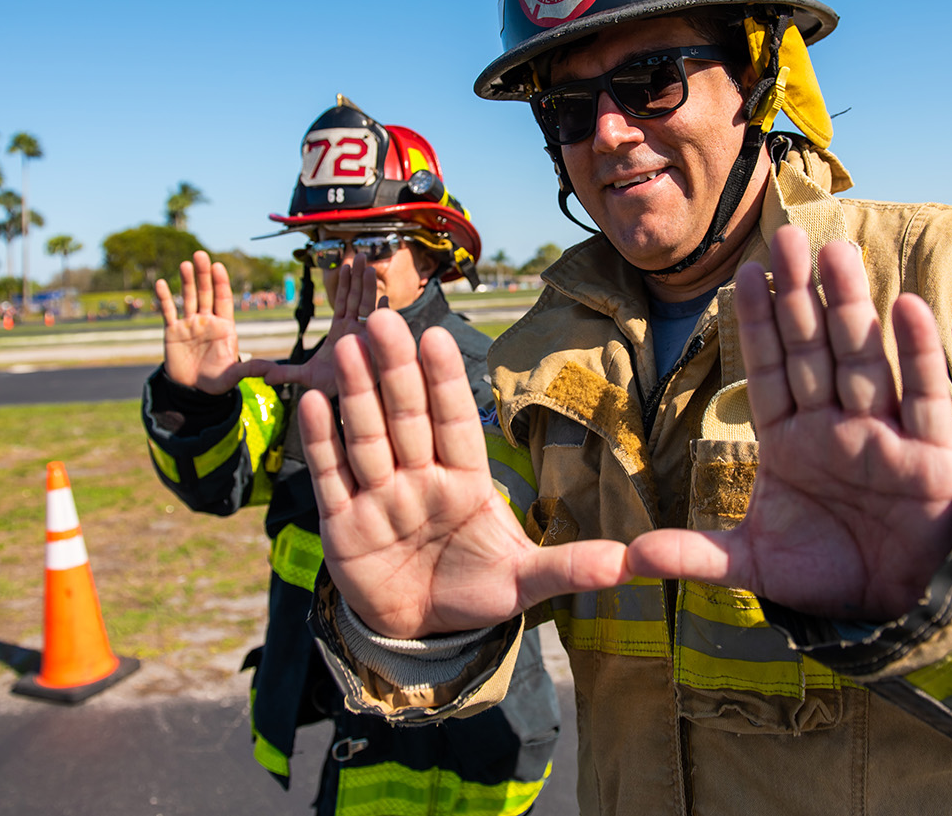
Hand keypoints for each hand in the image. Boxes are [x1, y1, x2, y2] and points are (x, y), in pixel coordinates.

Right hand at [156, 251, 276, 393]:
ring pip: (188, 298)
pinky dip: (164, 298)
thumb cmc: (216, 381)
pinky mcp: (173, 332)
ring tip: (185, 264)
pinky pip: (168, 312)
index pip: (223, 299)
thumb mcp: (234, 376)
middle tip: (200, 254)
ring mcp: (189, 324)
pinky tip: (160, 283)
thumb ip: (250, 369)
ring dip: (186, 282)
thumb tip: (272, 371)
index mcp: (224, 326)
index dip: (221, 282)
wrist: (193, 391)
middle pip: (206, 293)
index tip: (218, 266)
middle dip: (203, 275)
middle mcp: (207, 321)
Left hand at [256, 254, 379, 397]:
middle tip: (359, 255)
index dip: (344, 284)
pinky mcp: (378, 348)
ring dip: (369, 287)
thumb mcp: (304, 378)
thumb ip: (283, 372)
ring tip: (369, 267)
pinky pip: (381, 328)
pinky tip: (385, 298)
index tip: (344, 266)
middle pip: (356, 299)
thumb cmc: (331, 389)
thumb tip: (255, 373)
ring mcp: (368, 338)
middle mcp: (355, 331)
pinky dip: (384, 313)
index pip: (343, 303)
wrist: (350, 406)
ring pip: (368, 308)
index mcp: (340, 332)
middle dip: (358, 277)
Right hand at [299, 309, 630, 638]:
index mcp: (465, 480)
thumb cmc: (476, 591)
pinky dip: (321, 441)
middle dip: (396, 371)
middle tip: (387, 320)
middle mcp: (419, 478)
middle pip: (407, 417)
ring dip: (357, 393)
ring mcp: (378, 498)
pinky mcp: (342, 525)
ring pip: (367, 437)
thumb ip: (576, 565)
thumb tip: (637, 561)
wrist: (420, 632)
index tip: (436, 337)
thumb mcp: (528, 581)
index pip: (455, 422)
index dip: (445, 381)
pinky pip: (331, 477)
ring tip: (350, 345)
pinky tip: (314, 399)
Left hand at [626, 224, 951, 620]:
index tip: (746, 273)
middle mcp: (836, 426)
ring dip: (851, 307)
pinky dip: (919, 355)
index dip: (758, 324)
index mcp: (792, 441)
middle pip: (812, 349)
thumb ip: (696, 556)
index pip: (769, 370)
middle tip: (785, 236)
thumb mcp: (754, 566)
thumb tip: (628, 560)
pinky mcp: (931, 456)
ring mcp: (884, 435)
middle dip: (798, 296)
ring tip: (837, 252)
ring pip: (864, 359)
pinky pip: (926, 397)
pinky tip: (907, 307)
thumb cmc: (830, 575)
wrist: (901, 607)